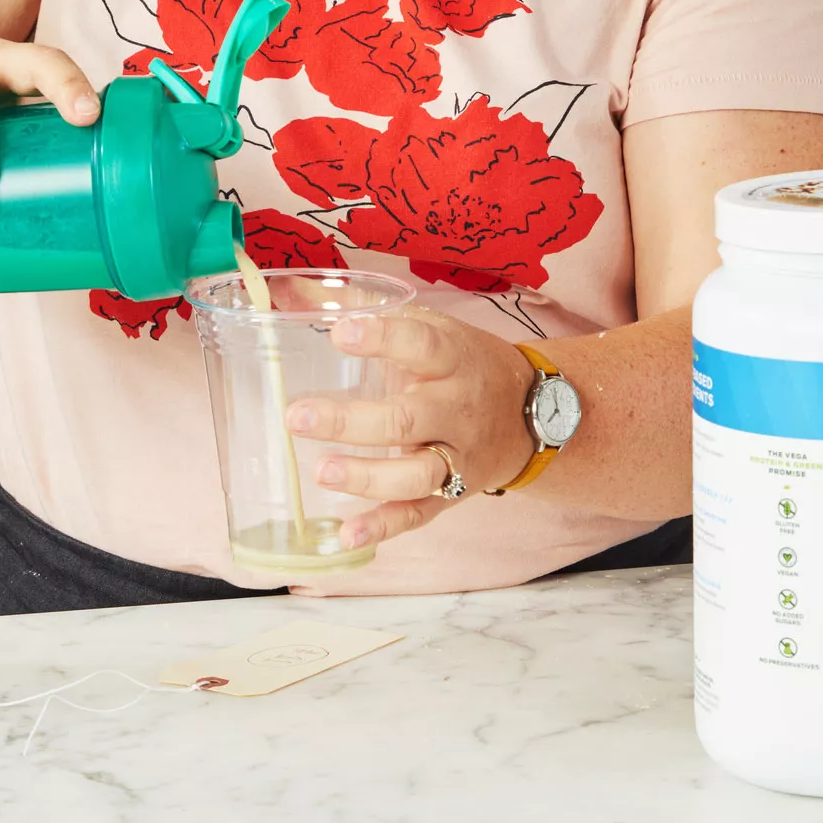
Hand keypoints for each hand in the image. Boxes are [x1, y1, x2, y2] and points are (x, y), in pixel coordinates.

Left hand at [286, 308, 536, 549]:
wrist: (533, 413)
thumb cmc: (465, 364)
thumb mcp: (430, 327)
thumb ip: (360, 306)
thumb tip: (289, 286)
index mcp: (452, 359)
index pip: (421, 344)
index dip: (383, 338)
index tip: (339, 333)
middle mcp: (456, 409)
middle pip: (407, 418)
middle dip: (351, 422)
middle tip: (296, 416)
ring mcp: (456, 456)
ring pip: (416, 474)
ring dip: (367, 477)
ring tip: (321, 471)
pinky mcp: (451, 494)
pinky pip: (417, 515)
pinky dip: (383, 528)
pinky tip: (346, 535)